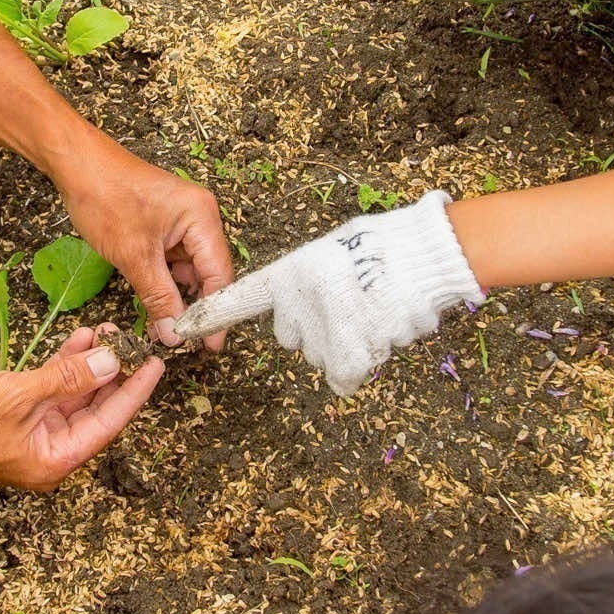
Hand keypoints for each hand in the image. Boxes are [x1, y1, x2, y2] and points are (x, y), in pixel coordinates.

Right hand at [0, 326, 164, 487]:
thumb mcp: (19, 395)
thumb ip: (68, 378)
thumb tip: (111, 360)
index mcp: (54, 460)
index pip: (108, 423)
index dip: (134, 392)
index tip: (155, 365)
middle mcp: (47, 451)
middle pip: (94, 410)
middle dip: (112, 373)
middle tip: (129, 339)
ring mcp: (30, 433)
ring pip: (73, 396)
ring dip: (88, 365)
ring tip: (104, 331)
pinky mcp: (13, 414)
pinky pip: (50, 390)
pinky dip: (62, 367)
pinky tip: (77, 341)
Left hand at [58, 142, 236, 341]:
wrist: (76, 164)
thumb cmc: (105, 199)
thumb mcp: (133, 256)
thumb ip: (159, 298)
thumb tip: (176, 335)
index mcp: (202, 217)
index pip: (220, 274)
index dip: (216, 313)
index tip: (210, 345)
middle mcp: (200, 217)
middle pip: (209, 272)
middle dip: (196, 306)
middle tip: (184, 340)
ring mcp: (183, 220)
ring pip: (189, 269)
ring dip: (178, 295)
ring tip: (167, 327)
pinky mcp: (165, 224)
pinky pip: (173, 259)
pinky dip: (165, 280)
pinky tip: (155, 302)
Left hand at [163, 192, 480, 396]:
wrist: (426, 255)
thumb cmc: (381, 244)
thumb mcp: (331, 251)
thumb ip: (304, 279)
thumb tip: (290, 298)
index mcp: (291, 273)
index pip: (241, 296)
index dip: (214, 313)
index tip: (187, 327)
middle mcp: (300, 303)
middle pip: (291, 333)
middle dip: (313, 325)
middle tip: (345, 302)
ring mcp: (325, 331)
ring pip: (321, 350)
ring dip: (340, 340)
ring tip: (370, 310)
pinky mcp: (351, 354)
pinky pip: (344, 369)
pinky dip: (359, 358)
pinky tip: (378, 332)